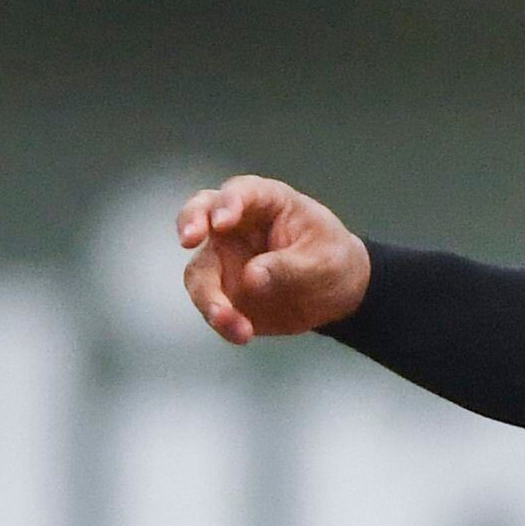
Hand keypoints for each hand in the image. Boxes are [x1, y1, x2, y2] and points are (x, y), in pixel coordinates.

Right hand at [177, 175, 373, 345]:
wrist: (336, 294)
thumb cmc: (332, 260)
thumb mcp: (324, 261)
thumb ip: (289, 266)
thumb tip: (251, 276)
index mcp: (266, 202)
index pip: (242, 192)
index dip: (228, 203)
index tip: (222, 222)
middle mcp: (236, 225)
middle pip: (200, 214)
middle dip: (190, 223)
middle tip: (188, 239)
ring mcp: (224, 258)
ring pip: (199, 271)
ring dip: (208, 296)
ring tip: (229, 321)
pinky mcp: (223, 291)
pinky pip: (211, 304)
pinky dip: (221, 320)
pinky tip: (241, 333)